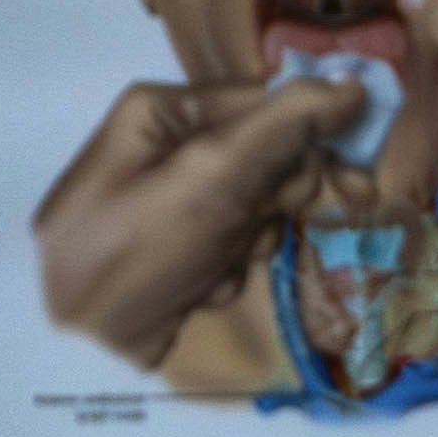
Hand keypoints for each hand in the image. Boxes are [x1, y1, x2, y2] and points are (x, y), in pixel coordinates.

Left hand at [31, 71, 362, 372]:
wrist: (81, 353)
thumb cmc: (134, 254)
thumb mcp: (210, 179)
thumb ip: (283, 127)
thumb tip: (356, 83)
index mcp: (162, 111)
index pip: (265, 104)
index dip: (298, 143)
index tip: (316, 180)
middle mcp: (167, 147)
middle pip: (266, 159)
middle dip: (266, 203)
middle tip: (241, 228)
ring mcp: (174, 201)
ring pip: (257, 209)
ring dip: (245, 246)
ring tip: (206, 268)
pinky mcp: (178, 250)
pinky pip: (232, 248)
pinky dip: (225, 274)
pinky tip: (194, 291)